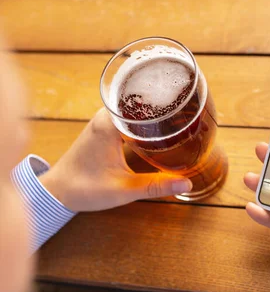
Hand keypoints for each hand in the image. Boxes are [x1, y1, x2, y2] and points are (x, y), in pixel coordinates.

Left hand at [40, 108, 191, 211]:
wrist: (57, 192)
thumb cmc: (84, 189)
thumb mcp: (124, 189)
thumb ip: (156, 185)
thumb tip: (186, 184)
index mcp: (109, 124)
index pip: (142, 99)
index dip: (166, 99)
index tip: (187, 103)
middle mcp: (105, 116)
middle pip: (140, 100)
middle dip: (164, 104)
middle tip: (190, 110)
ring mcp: (103, 121)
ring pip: (133, 108)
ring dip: (153, 112)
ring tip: (179, 117)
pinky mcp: (102, 129)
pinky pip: (127, 116)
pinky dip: (143, 120)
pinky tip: (158, 128)